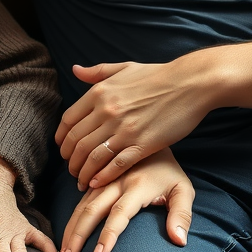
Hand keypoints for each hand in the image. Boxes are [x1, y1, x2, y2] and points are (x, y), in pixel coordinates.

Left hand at [55, 56, 214, 190]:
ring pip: (92, 157)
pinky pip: (116, 165)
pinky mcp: (142, 144)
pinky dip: (102, 176)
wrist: (190, 83)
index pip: (68, 121)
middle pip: (77, 142)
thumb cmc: (158, 75)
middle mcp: (107, 111)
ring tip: (81, 180)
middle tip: (71, 169)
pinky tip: (97, 183)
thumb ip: (97, 72)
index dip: (62, 139)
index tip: (63, 149)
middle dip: (69, 160)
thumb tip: (74, 70)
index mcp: (100, 93)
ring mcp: (124, 129)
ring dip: (82, 172)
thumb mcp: (124, 68)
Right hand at [59, 148, 193, 251]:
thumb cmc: (169, 171)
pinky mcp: (95, 179)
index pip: (120, 213)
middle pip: (92, 210)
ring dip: (70, 229)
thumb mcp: (183, 189)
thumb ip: (182, 215)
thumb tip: (179, 241)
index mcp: (137, 186)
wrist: (151, 136)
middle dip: (78, 236)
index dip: (108, 234)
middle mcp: (115, 181)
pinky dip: (71, 218)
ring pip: (81, 205)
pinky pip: (79, 199)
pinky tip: (65, 235)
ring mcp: (102, 180)